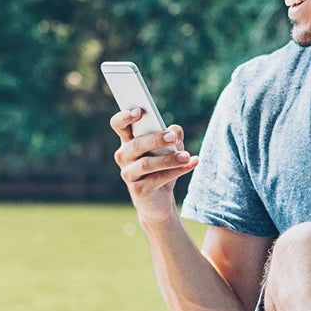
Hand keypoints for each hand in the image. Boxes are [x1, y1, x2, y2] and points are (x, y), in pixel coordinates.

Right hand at [111, 108, 196, 222]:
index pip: (118, 125)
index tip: (139, 111)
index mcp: (128, 141)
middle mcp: (124, 156)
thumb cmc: (162, 168)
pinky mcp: (139, 190)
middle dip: (155, 139)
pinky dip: (177, 171)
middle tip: (172, 137)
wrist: (159, 200)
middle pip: (136, 144)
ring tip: (186, 156)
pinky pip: (158, 178)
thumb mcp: (171, 149)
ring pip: (146, 164)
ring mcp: (129, 174)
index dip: (125, 116)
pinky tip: (192, 163)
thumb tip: (174, 131)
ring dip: (169, 159)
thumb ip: (173, 135)